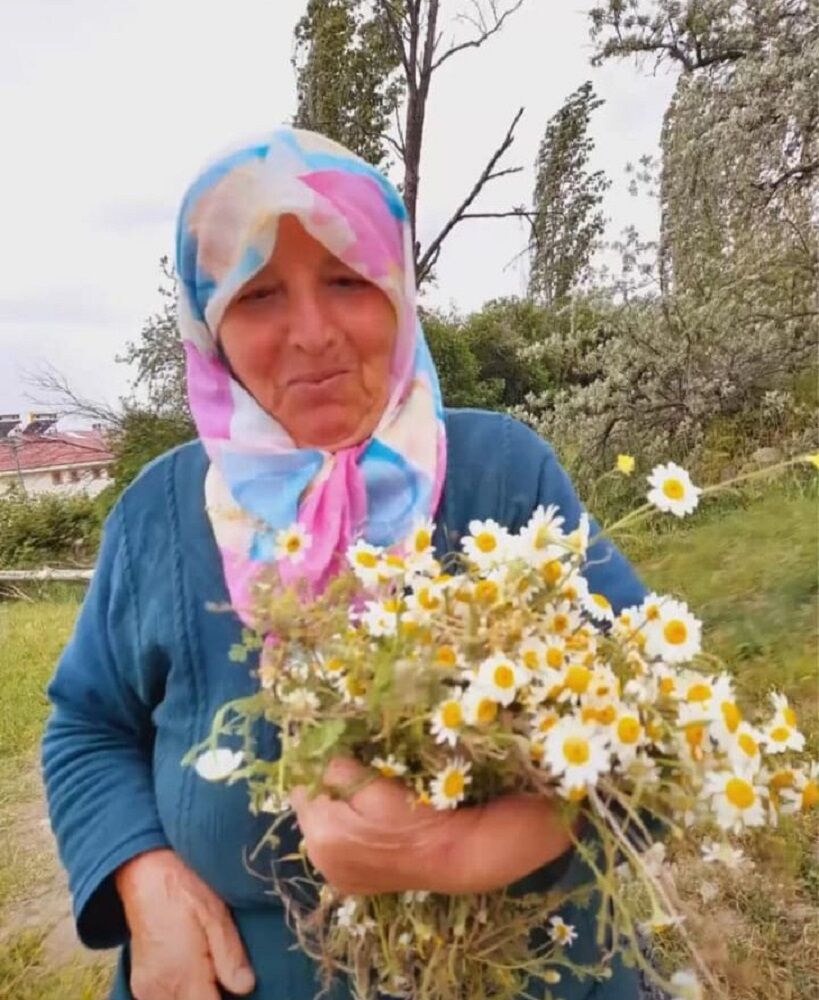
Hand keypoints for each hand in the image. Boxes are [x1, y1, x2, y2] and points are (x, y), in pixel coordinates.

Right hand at [115, 848, 254, 999]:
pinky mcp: (140, 984)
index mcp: (182, 976)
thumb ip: (230, 955)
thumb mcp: (215, 914)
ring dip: (198, 997)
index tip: (240, 990)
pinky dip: (183, 995)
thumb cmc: (184, 887)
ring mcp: (145, 990)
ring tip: (215, 975)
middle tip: (230, 978)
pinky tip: (197, 978)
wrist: (144, 871)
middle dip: (215, 998)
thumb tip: (246, 987)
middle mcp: (159, 991)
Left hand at [291, 757, 573, 894]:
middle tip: (353, 770)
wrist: (454, 854)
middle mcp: (321, 861)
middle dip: (325, 788)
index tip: (335, 751)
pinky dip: (345, 831)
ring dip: (335, 809)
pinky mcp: (352, 883)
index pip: (301, 786)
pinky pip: (336, 847)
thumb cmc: (418, 811)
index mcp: (323, 834)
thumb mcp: (376, 781)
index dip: (317, 766)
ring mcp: (336, 876)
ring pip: (322, 827)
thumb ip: (337, 768)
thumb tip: (317, 755)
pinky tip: (368, 822)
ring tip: (363, 795)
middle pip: (309, 808)